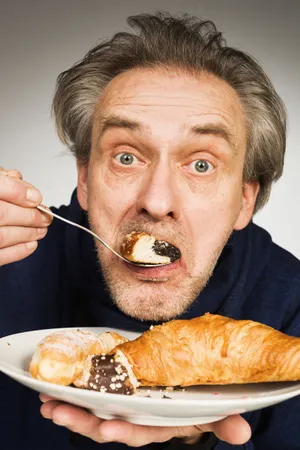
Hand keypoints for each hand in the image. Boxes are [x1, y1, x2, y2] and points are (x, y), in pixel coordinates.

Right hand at [0, 167, 51, 265]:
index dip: (19, 192)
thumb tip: (28, 191)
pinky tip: (30, 245)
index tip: (36, 197)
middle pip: (2, 213)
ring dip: (28, 234)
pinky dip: (17, 251)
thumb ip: (4, 182)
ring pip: (2, 236)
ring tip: (41, 230)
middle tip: (45, 216)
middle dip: (30, 216)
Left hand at [40, 395, 251, 445]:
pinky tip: (54, 387)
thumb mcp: (213, 412)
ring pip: (93, 410)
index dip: (124, 432)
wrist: (185, 388)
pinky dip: (74, 391)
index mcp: (158, 425)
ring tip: (47, 402)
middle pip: (106, 423)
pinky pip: (92, 390)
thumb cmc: (197, 403)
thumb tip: (242, 431)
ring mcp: (123, 403)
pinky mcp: (116, 386)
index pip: (139, 433)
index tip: (108, 428)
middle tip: (57, 412)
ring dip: (70, 407)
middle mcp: (136, 418)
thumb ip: (223, 422)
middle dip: (82, 421)